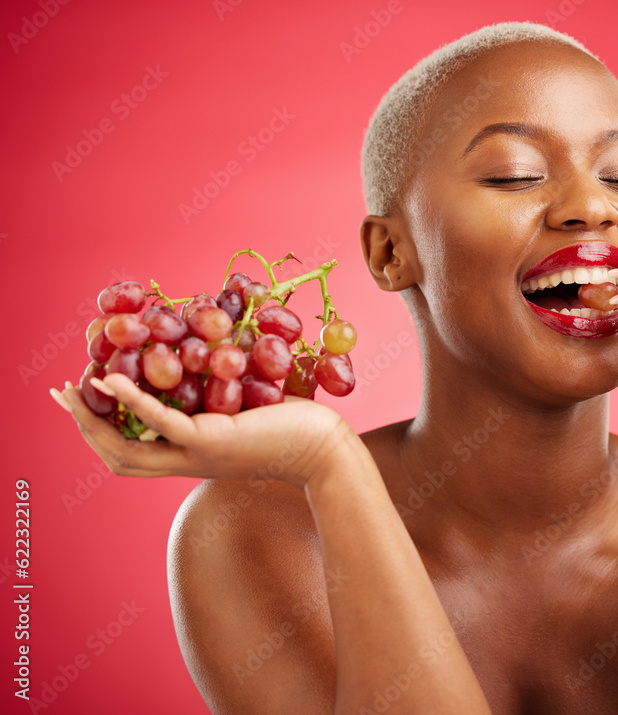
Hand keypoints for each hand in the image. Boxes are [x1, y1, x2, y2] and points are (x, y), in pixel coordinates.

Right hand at [51, 373, 353, 488]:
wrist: (326, 450)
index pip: (132, 452)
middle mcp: (188, 461)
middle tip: (60, 393)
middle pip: (117, 456)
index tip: (82, 399)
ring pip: (128, 448)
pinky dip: (133, 401)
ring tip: (74, 388)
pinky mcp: (212, 440)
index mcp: (192, 456)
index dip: (101, 430)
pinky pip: (160, 422)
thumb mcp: (248, 411)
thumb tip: (211, 358)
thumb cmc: (296, 428)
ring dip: (95, 419)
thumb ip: (222, 396)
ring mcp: (197, 454)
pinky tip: (111, 380)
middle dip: (84, 425)